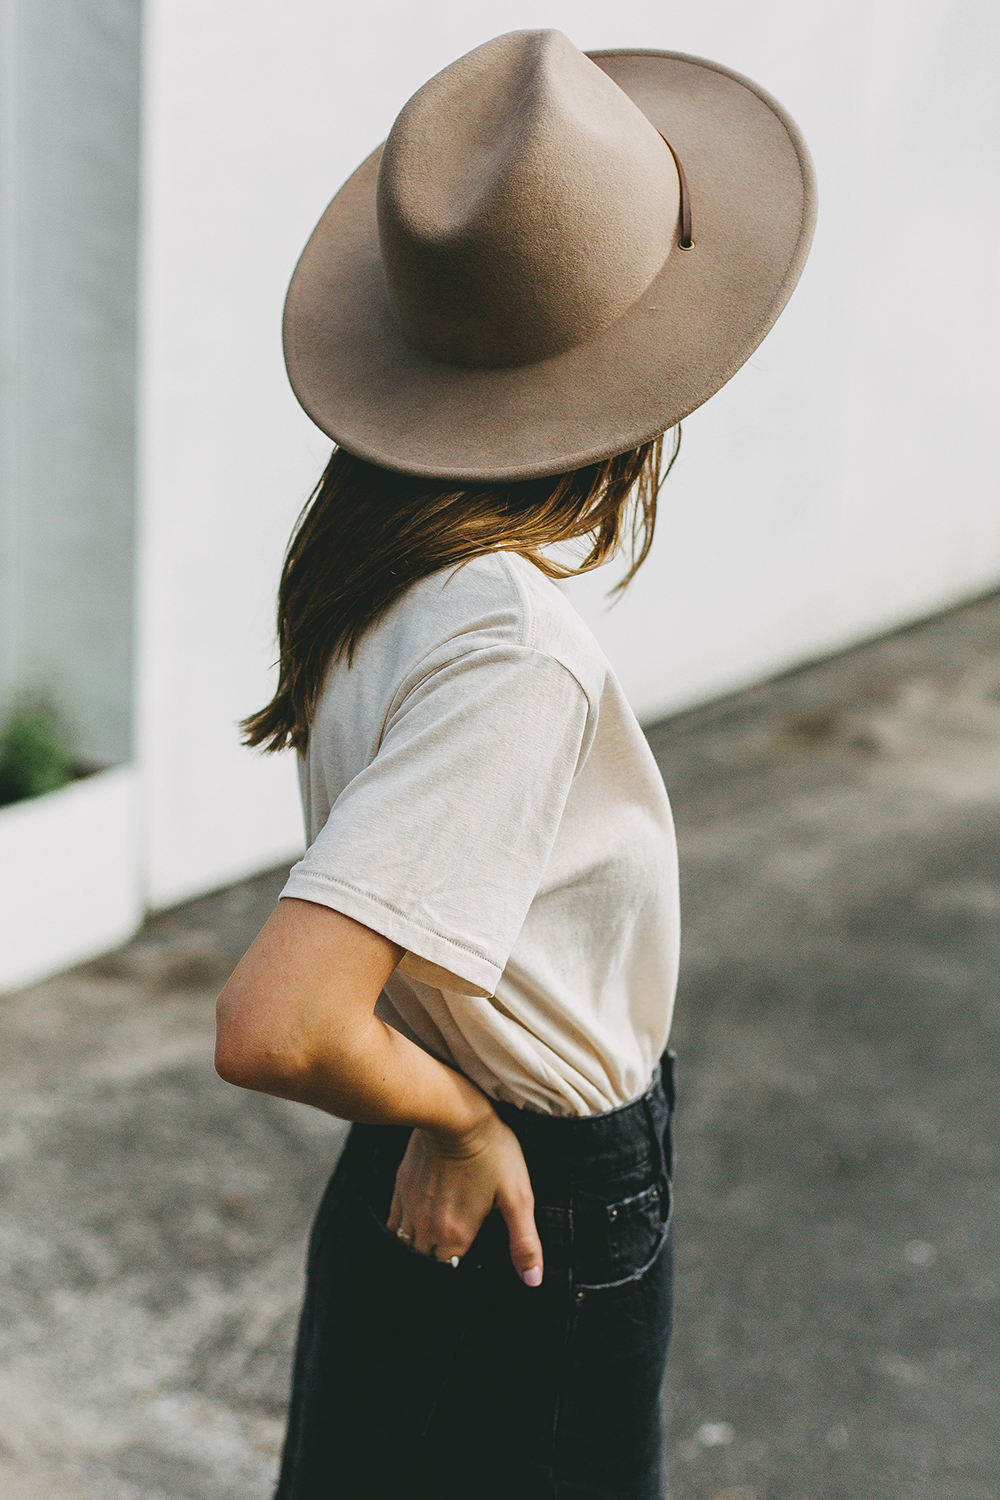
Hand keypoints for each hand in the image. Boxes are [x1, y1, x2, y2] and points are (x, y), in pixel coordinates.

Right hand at [387, 1112, 542, 1285]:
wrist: (453, 1111)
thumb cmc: (491, 1150)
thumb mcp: (518, 1196)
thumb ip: (524, 1242)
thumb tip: (533, 1279)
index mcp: (455, 1235)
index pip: (450, 1275)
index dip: (462, 1274)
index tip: (472, 1268)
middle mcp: (426, 1228)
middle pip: (427, 1264)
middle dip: (440, 1266)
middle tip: (456, 1257)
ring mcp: (410, 1208)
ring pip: (408, 1246)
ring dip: (421, 1251)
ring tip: (437, 1245)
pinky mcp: (400, 1187)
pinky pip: (394, 1223)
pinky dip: (403, 1231)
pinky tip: (417, 1225)